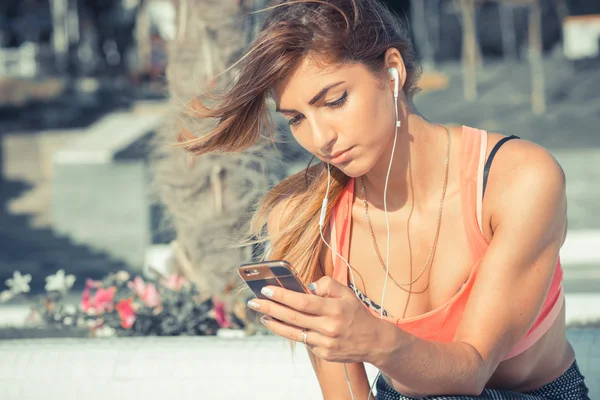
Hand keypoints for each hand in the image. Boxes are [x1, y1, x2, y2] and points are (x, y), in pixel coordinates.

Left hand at [246, 276, 387, 363]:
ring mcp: (326, 343)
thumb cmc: (356, 313)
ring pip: (294, 333)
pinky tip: (281, 325)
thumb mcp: (347, 293)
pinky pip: (304, 341)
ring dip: (275, 324)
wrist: (373, 341)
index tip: (266, 289)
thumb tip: (307, 286)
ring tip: (261, 315)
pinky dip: (291, 332)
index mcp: (335, 309)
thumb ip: (328, 285)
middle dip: (270, 309)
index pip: (303, 301)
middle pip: (293, 317)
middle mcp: (329, 327)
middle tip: (253, 302)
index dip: (282, 296)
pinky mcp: (324, 354)